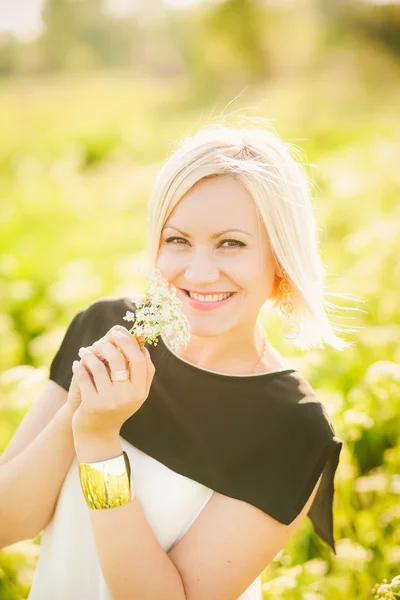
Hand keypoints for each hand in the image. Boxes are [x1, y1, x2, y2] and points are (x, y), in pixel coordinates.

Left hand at [70, 325, 154, 442]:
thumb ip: (141, 371)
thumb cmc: (116, 408)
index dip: (129, 342)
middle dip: (107, 345)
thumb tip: (142, 344)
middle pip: (119, 359)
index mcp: (140, 391)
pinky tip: (76, 364)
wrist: (97, 436)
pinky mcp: (92, 405)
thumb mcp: (133, 394)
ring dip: (89, 355)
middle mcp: (127, 396)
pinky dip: (78, 367)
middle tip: (98, 342)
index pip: (140, 359)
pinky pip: (83, 376)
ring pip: (98, 366)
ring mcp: (110, 401)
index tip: (117, 332)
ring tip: (84, 352)